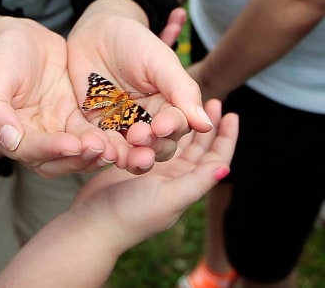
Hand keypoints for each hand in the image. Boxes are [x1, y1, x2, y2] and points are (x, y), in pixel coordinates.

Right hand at [0, 16, 126, 177]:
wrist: (25, 38)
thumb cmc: (4, 56)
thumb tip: (8, 140)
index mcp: (8, 135)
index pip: (29, 150)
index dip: (51, 149)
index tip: (73, 144)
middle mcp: (33, 140)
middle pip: (56, 160)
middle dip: (79, 158)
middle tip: (100, 149)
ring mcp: (55, 132)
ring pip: (76, 153)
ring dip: (95, 155)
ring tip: (115, 148)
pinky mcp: (74, 121)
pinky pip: (90, 135)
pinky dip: (105, 140)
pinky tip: (122, 138)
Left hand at [66, 0, 213, 166]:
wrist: (98, 32)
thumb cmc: (135, 42)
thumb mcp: (161, 61)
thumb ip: (183, 92)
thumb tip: (207, 125)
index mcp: (170, 108)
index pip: (177, 126)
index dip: (171, 128)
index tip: (162, 125)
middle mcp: (149, 122)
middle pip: (157, 146)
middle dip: (151, 146)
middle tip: (139, 135)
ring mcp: (123, 127)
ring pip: (132, 152)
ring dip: (130, 157)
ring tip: (124, 156)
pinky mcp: (98, 128)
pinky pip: (102, 145)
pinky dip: (103, 150)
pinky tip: (103, 150)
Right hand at [68, 99, 236, 250]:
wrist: (92, 224)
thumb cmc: (131, 215)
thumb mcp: (168, 197)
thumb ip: (196, 182)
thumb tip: (226, 168)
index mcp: (187, 185)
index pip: (215, 159)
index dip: (226, 138)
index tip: (232, 114)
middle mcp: (174, 178)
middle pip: (198, 147)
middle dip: (206, 125)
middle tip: (211, 100)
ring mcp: (154, 171)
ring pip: (175, 141)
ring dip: (183, 123)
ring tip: (184, 101)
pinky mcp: (133, 164)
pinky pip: (152, 141)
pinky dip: (158, 127)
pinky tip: (156, 110)